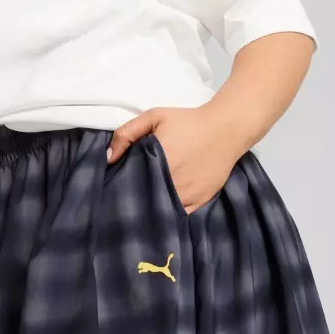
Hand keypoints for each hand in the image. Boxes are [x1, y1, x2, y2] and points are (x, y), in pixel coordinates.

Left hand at [106, 105, 244, 213]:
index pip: (130, 184)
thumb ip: (127, 133)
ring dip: (150, 209)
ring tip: (140, 207)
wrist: (226, 128)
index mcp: (157, 163)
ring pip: (161, 211)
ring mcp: (187, 196)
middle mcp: (171, 184)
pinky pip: (179, 216)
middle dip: (134, 200)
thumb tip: (108, 158)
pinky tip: (160, 212)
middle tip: (125, 198)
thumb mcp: (154, 117)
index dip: (120, 187)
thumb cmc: (188, 121)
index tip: (113, 187)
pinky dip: (169, 215)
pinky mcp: (200, 202)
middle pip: (144, 200)